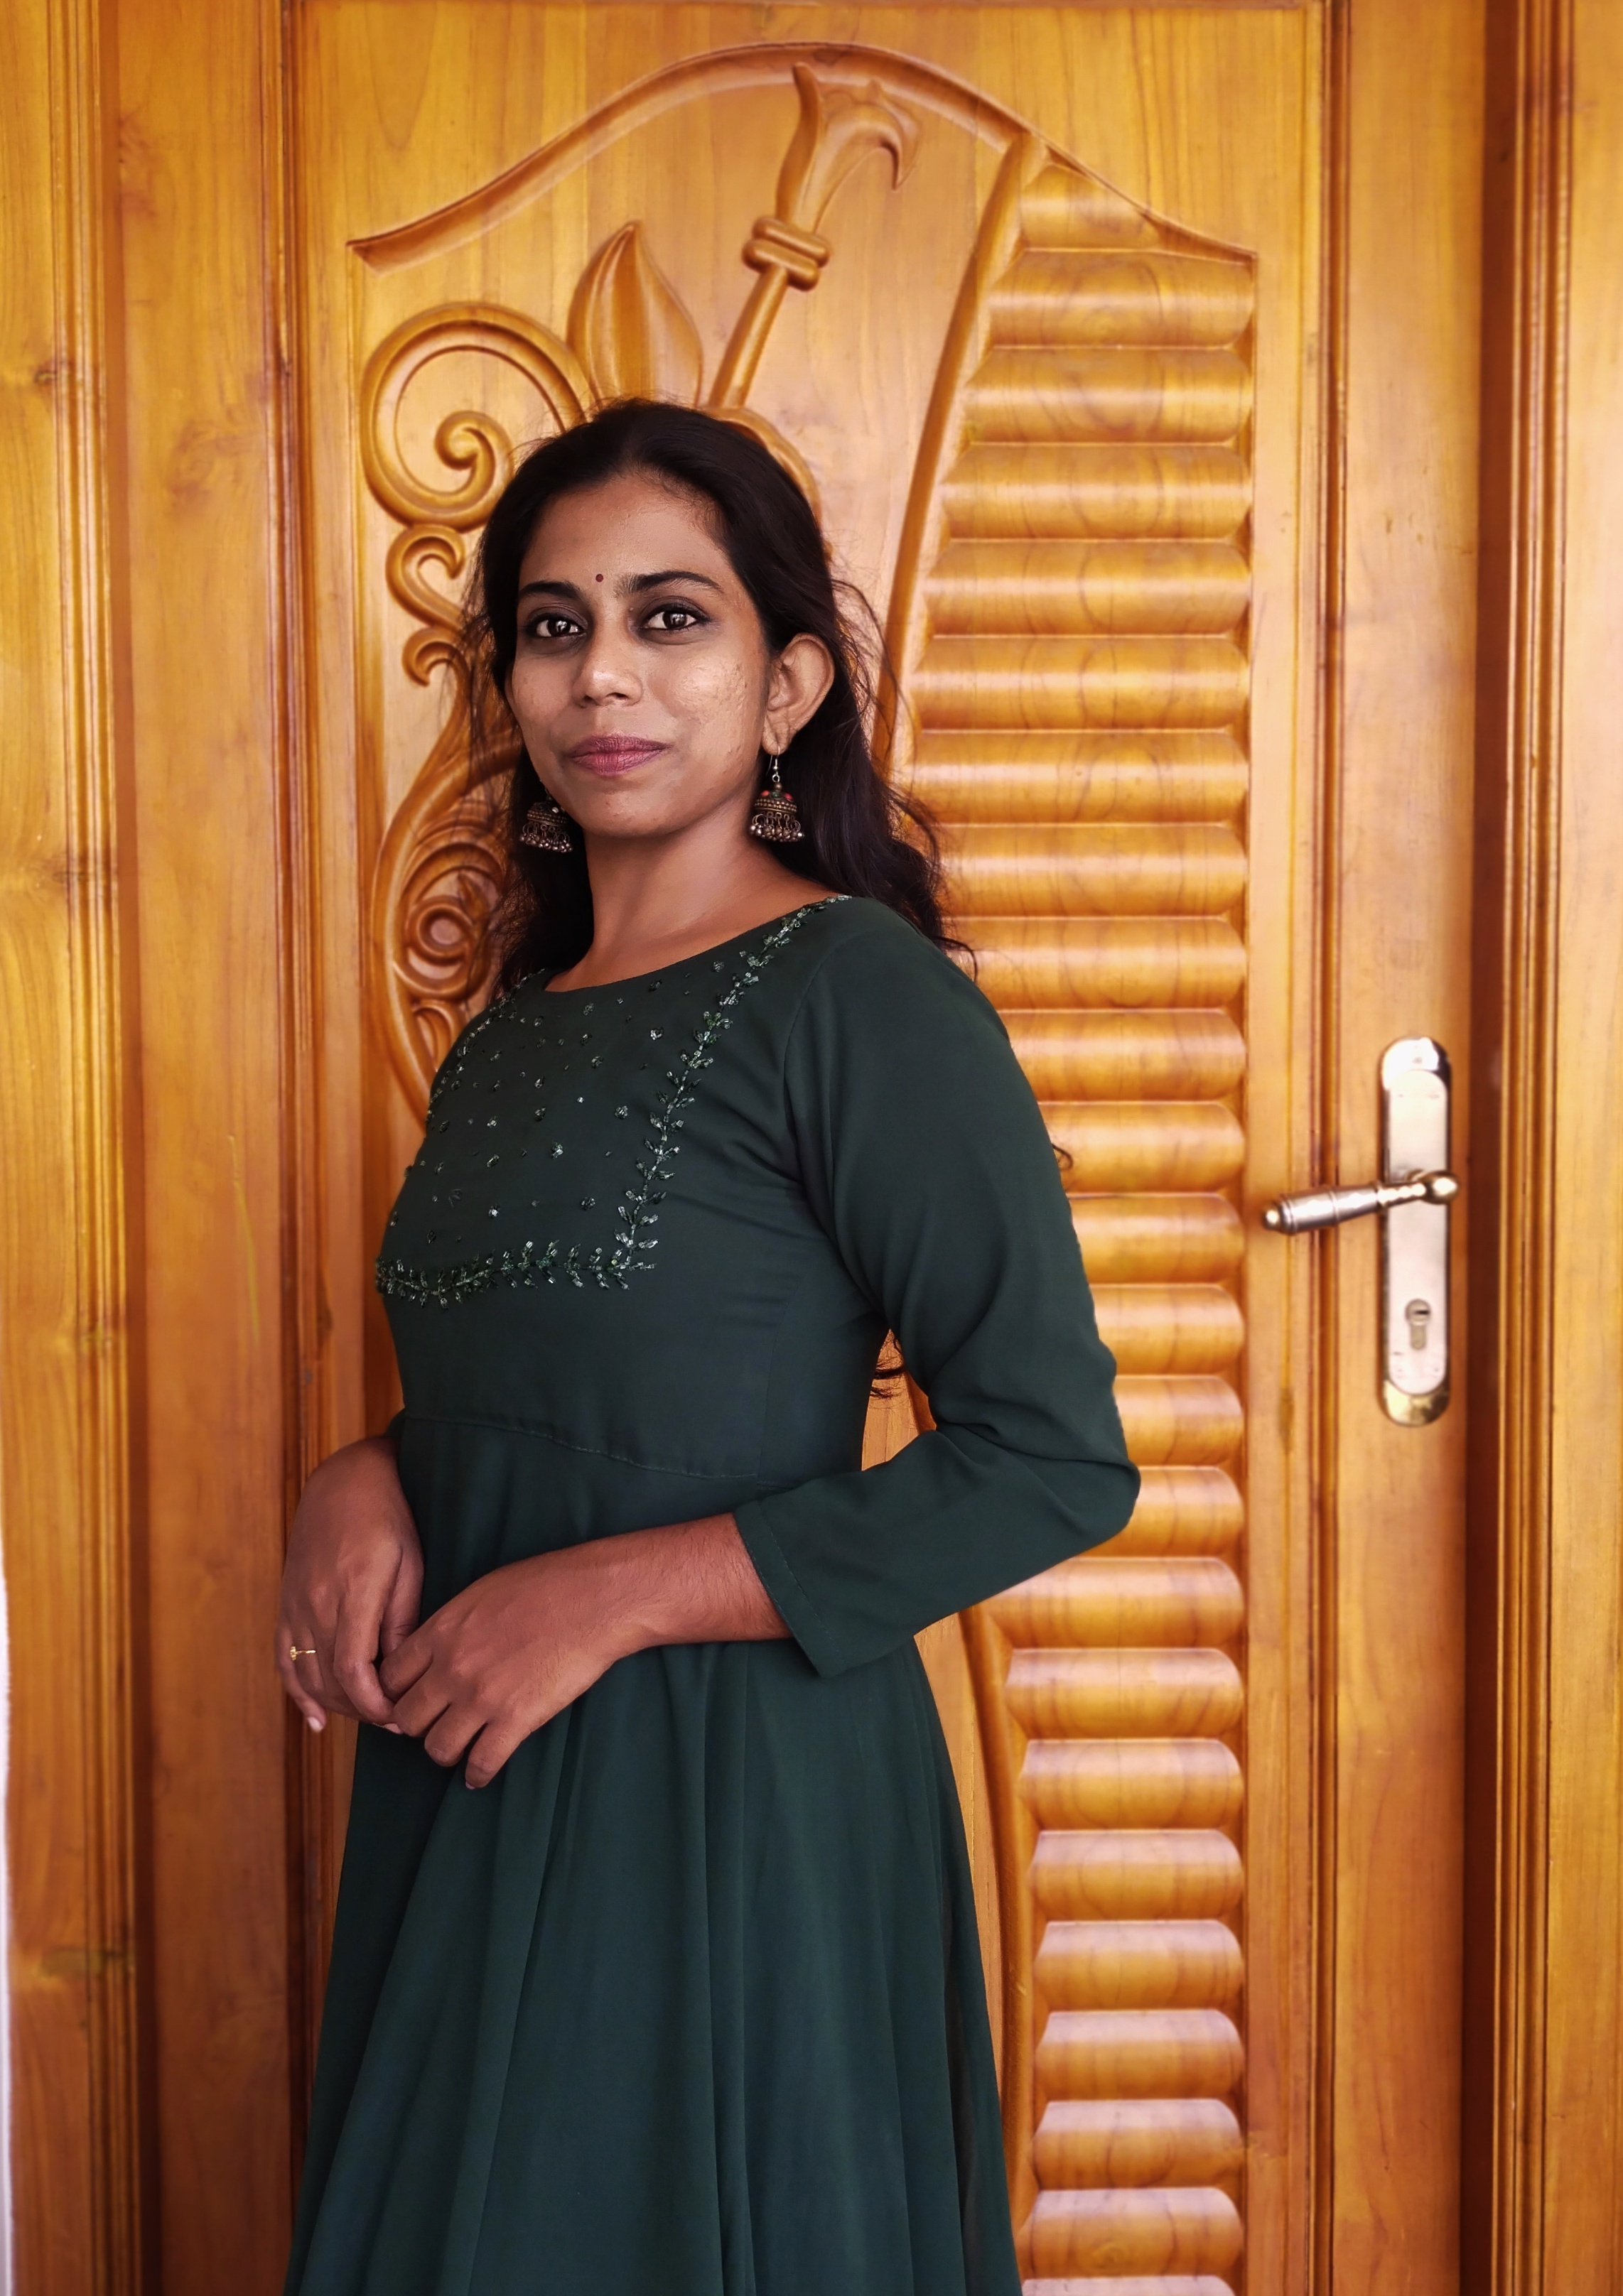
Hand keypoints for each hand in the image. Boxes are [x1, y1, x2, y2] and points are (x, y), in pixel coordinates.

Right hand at [275, 1435, 423, 1731]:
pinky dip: (297, 1692)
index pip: (352, 1669)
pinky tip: (315, 1719)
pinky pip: (284, 1658)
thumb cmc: (389, 1518)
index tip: (399, 1717)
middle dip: (361, 1710)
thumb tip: (399, 1671)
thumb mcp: (410, 1564)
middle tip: (395, 1721)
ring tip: (368, 1716)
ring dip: (335, 1705)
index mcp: (353, 1592)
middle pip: (329, 1680)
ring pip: (306, 1675)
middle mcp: (316, 1604)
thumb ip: (401, 1620)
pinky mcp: (286, 1604)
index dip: (373, 1703)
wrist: (345, 1482)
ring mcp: (295, 1605)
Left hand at [379, 1545, 630, 1787]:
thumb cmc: (544, 1584)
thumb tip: (437, 1647)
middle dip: (417, 1725)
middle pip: (406, 1718)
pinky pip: (481, 1763)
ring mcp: (481, 1698)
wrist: (593, 1600)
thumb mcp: (481, 1592)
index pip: (389, 1677)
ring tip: (460, 1748)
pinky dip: (478, 1774)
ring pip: (436, 1748)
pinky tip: (480, 1773)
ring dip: (445, 1751)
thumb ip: (451, 1625)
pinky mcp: (515, 1721)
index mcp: (441, 1632)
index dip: (394, 1693)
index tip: (409, 1698)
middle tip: (435, 1723)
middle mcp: (451, 1669)